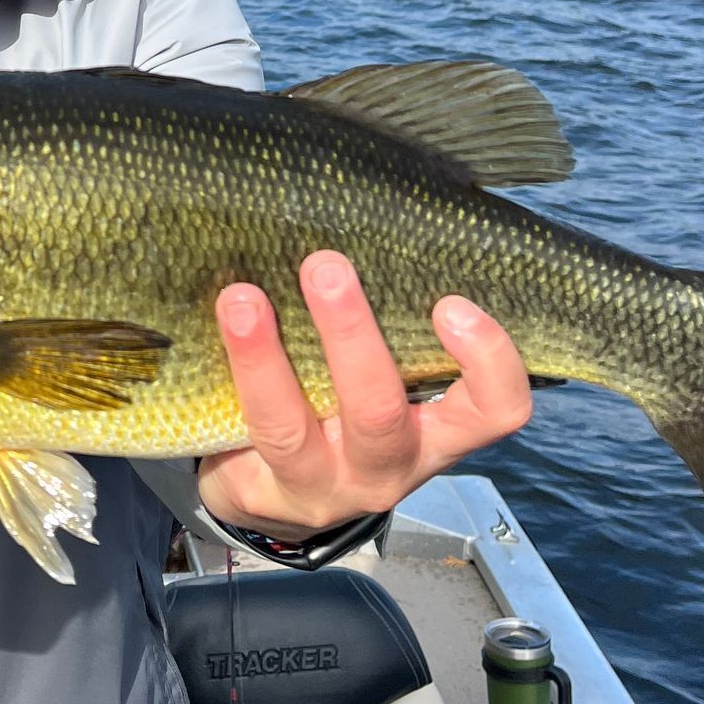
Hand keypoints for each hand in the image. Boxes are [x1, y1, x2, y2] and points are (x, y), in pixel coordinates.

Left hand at [196, 252, 531, 536]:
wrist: (278, 489)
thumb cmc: (346, 405)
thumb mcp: (388, 378)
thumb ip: (395, 323)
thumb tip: (377, 212)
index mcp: (435, 433)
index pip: (495, 410)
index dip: (487, 361)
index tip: (449, 302)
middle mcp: (385, 467)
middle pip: (379, 413)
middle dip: (350, 335)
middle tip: (323, 266)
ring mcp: (318, 484)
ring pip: (289, 427)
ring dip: (263, 358)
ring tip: (240, 298)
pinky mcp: (255, 490)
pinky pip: (236, 432)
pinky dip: (224, 376)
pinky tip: (208, 327)